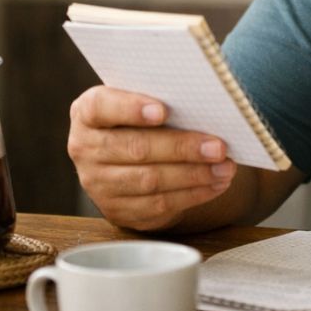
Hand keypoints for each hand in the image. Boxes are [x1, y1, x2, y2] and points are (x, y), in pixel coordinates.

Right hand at [67, 85, 236, 230]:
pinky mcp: (117, 210)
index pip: (101, 106)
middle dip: (182, 148)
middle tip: (218, 147)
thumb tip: (207, 105)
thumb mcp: (142, 102)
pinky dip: (193, 194)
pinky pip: (158, 205)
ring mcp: (98, 183)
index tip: (164, 111)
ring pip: (149, 180)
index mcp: (88, 112)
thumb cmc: (143, 120)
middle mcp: (85, 148)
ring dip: (194, 175)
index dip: (130, 108)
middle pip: (135, 148)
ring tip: (225, 167)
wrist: (130, 158)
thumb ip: (162, 100)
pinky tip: (216, 184)